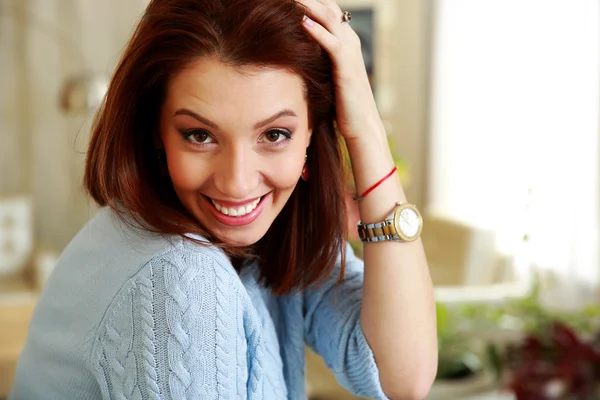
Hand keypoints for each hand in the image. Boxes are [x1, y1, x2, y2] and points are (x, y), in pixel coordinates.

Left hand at [298, 0, 385, 143]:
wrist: (362, 125)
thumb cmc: (343, 104)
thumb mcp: (328, 76)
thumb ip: (317, 61)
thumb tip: (295, 56)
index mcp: (345, 42)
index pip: (327, 11)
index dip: (309, 2)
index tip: (287, 0)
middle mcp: (350, 41)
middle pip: (328, 7)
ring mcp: (350, 53)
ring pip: (330, 18)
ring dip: (309, 5)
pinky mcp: (347, 68)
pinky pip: (332, 43)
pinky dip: (317, 30)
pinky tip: (302, 21)